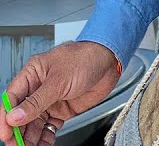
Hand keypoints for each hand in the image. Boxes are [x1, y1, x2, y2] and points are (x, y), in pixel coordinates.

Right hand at [3, 41, 120, 145]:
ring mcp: (50, 100)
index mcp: (32, 75)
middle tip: (17, 145)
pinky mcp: (62, 109)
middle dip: (17, 131)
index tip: (5, 133)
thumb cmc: (87, 58)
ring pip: (34, 123)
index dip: (6, 117)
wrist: (111, 61)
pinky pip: (49, 126)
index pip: (11, 99)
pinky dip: (45, 137)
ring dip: (30, 137)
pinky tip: (43, 144)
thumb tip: (15, 116)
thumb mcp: (59, 80)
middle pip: (20, 115)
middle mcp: (38, 88)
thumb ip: (37, 101)